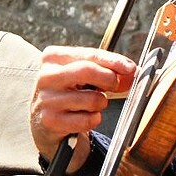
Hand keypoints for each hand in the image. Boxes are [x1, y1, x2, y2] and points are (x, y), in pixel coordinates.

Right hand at [29, 47, 136, 167]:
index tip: (130, 68)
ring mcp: (46, 99)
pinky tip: (84, 117)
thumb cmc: (69, 91)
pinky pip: (88, 120)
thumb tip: (131, 73)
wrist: (44, 119)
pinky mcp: (50, 121)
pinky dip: (93, 120)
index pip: (89, 54)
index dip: (113, 61)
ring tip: (91, 104)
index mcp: (53, 57)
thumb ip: (106, 70)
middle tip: (114, 86)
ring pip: (92, 99)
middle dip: (109, 79)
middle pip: (88, 71)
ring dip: (100, 104)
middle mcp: (46, 76)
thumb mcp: (82, 75)